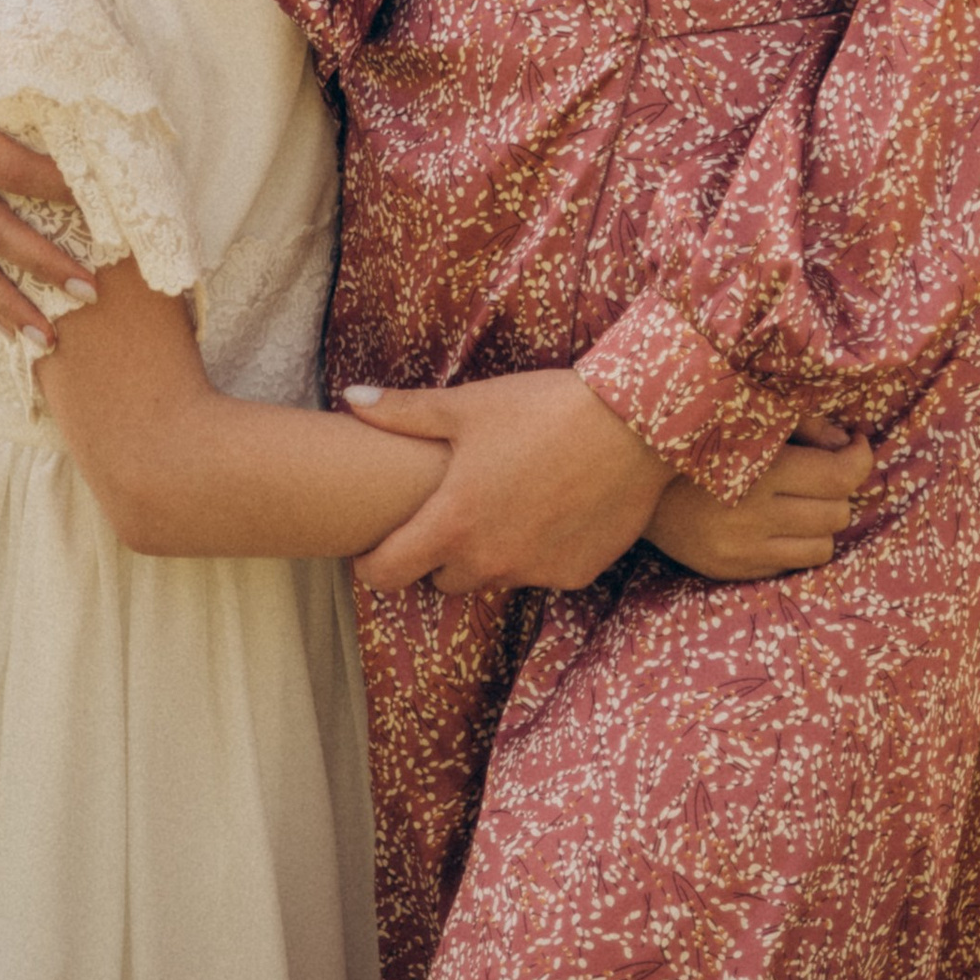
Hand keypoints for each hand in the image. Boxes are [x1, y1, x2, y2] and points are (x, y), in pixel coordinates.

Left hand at [342, 370, 673, 596]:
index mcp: (453, 524)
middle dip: (437, 554)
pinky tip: (550, 509)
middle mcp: (489, 562)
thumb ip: (401, 413)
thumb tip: (349, 400)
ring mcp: (534, 573)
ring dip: (487, 553)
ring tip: (502, 505)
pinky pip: (539, 572)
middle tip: (447, 513)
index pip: (388, 574)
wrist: (630, 425)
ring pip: (492, 577)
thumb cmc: (540, 409)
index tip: (371, 550)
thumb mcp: (465, 407)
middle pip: (441, 579)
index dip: (371, 565)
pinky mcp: (575, 575)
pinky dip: (535, 551)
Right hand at [644, 420, 873, 580]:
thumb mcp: (747, 414)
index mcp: (757, 468)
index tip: (855, 443)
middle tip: (822, 468)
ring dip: (821, 521)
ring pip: (822, 547)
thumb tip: (847, 446)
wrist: (629, 476)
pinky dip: (795, 543)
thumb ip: (803, 425)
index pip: (840, 476)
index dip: (860, 458)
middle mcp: (752, 516)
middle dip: (839, 489)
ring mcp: (742, 551)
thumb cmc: (696, 436)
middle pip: (837, 513)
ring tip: (801, 499)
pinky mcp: (731, 571)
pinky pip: (791, 566)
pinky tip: (776, 520)